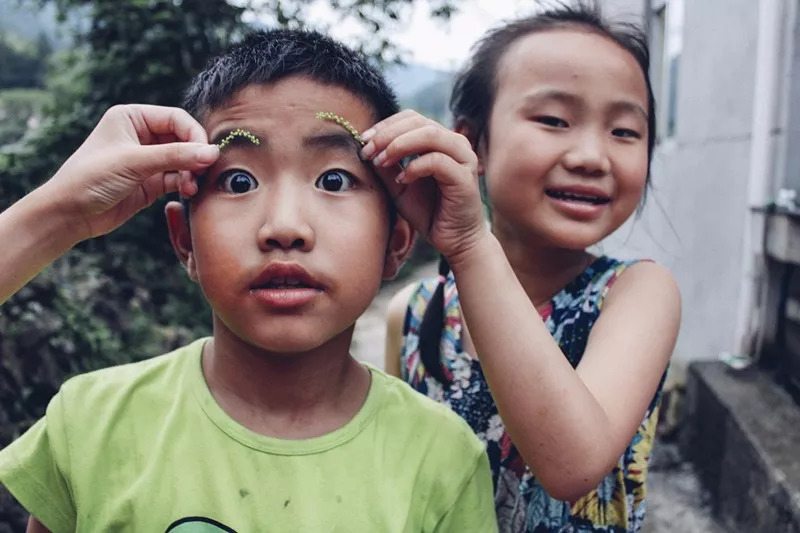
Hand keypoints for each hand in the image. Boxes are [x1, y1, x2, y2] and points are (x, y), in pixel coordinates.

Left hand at [43, 104, 218, 240]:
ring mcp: (147, 160)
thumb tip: (212, 152)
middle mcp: (141, 135)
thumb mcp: (134, 162)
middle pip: (183, 139)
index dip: (194, 135)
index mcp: (132, 117)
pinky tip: (188, 193)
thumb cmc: (90, 179)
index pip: (176, 118)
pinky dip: (186, 185)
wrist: (69, 214)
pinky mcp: (151, 182)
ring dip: (191, 173)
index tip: (206, 154)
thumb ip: (175, 156)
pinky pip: (177, 178)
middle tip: (202, 173)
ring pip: (183, 160)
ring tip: (192, 188)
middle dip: (195, 156)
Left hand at [360, 110, 487, 260]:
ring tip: (381, 161)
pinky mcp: (465, 177)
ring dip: (399, 145)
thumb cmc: (428, 211)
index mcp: (439, 140)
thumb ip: (386, 167)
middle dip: (388, 134)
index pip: (411, 118)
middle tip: (367, 151)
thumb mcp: (399, 187)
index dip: (385, 125)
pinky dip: (415, 167)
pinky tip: (402, 180)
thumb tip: (365, 147)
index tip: (363, 140)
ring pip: (429, 134)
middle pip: (418, 121)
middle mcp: (454, 143)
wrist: (453, 240)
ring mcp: (463, 158)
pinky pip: (437, 161)